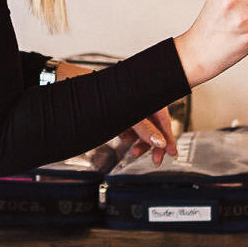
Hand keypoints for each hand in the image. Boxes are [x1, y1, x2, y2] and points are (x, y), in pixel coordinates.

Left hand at [53, 61, 172, 165]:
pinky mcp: (119, 111)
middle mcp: (141, 102)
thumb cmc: (101, 92)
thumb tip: (160, 143)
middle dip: (151, 144)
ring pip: (140, 129)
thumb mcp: (128, 116)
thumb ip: (145, 130)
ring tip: (131, 149)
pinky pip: (128, 127)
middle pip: (154, 127)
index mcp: (148, 97)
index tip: (172, 154)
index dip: (169, 139)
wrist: (75, 87)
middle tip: (153, 159)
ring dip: (137, 141)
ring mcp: (130, 106)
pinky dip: (126, 134)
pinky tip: (121, 136)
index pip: (164, 122)